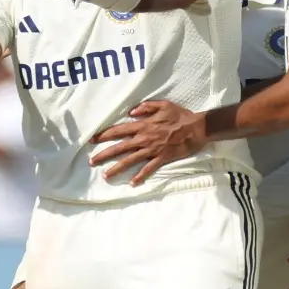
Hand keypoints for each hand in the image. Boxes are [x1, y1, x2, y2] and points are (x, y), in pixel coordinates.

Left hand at [88, 100, 208, 184]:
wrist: (197, 128)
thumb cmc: (180, 115)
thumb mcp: (163, 105)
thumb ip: (146, 107)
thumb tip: (131, 112)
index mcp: (142, 125)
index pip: (118, 130)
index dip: (104, 135)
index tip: (92, 140)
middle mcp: (144, 138)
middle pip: (119, 147)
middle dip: (104, 154)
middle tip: (91, 161)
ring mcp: (152, 150)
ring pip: (130, 160)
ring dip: (117, 168)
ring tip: (105, 176)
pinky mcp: (162, 158)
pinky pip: (149, 169)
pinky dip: (140, 176)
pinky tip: (132, 183)